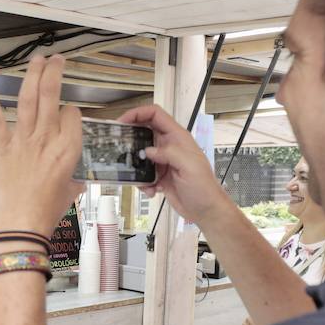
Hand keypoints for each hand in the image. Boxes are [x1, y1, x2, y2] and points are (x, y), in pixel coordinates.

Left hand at [0, 55, 82, 236]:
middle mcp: (47, 140)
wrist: (20, 227)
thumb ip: (74, 179)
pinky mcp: (2, 148)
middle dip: (55, 73)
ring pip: (29, 99)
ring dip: (33, 75)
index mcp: (68, 150)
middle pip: (52, 96)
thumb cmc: (46, 214)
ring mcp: (23, 141)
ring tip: (38, 59)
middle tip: (57, 61)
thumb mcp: (70, 193)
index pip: (73, 115)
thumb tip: (75, 178)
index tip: (67, 115)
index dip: (72, 112)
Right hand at [116, 104, 231, 226]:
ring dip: (136, 167)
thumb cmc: (203, 187)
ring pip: (141, 156)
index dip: (138, 113)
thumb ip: (169, 153)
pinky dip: (143, 182)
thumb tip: (147, 151)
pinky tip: (152, 190)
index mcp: (177, 137)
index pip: (155, 115)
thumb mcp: (189, 166)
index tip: (122, 122)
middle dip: (131, 140)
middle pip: (144, 133)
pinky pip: (143, 174)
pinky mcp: (159, 176)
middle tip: (119, 148)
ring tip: (140, 178)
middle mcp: (169, 146)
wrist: (205, 210)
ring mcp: (163, 161)